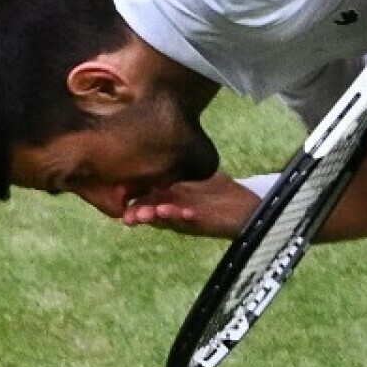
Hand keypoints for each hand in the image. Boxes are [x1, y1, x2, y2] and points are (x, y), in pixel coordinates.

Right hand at [120, 174, 259, 238]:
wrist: (248, 208)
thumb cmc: (221, 191)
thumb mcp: (198, 174)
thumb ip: (179, 164)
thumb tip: (161, 142)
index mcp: (168, 196)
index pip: (144, 196)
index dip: (131, 198)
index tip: (118, 195)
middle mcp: (173, 208)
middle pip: (150, 212)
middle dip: (139, 212)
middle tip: (129, 215)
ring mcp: (185, 218)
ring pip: (166, 219)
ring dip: (157, 216)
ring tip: (151, 213)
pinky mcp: (201, 224)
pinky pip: (189, 222)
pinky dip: (183, 217)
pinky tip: (179, 211)